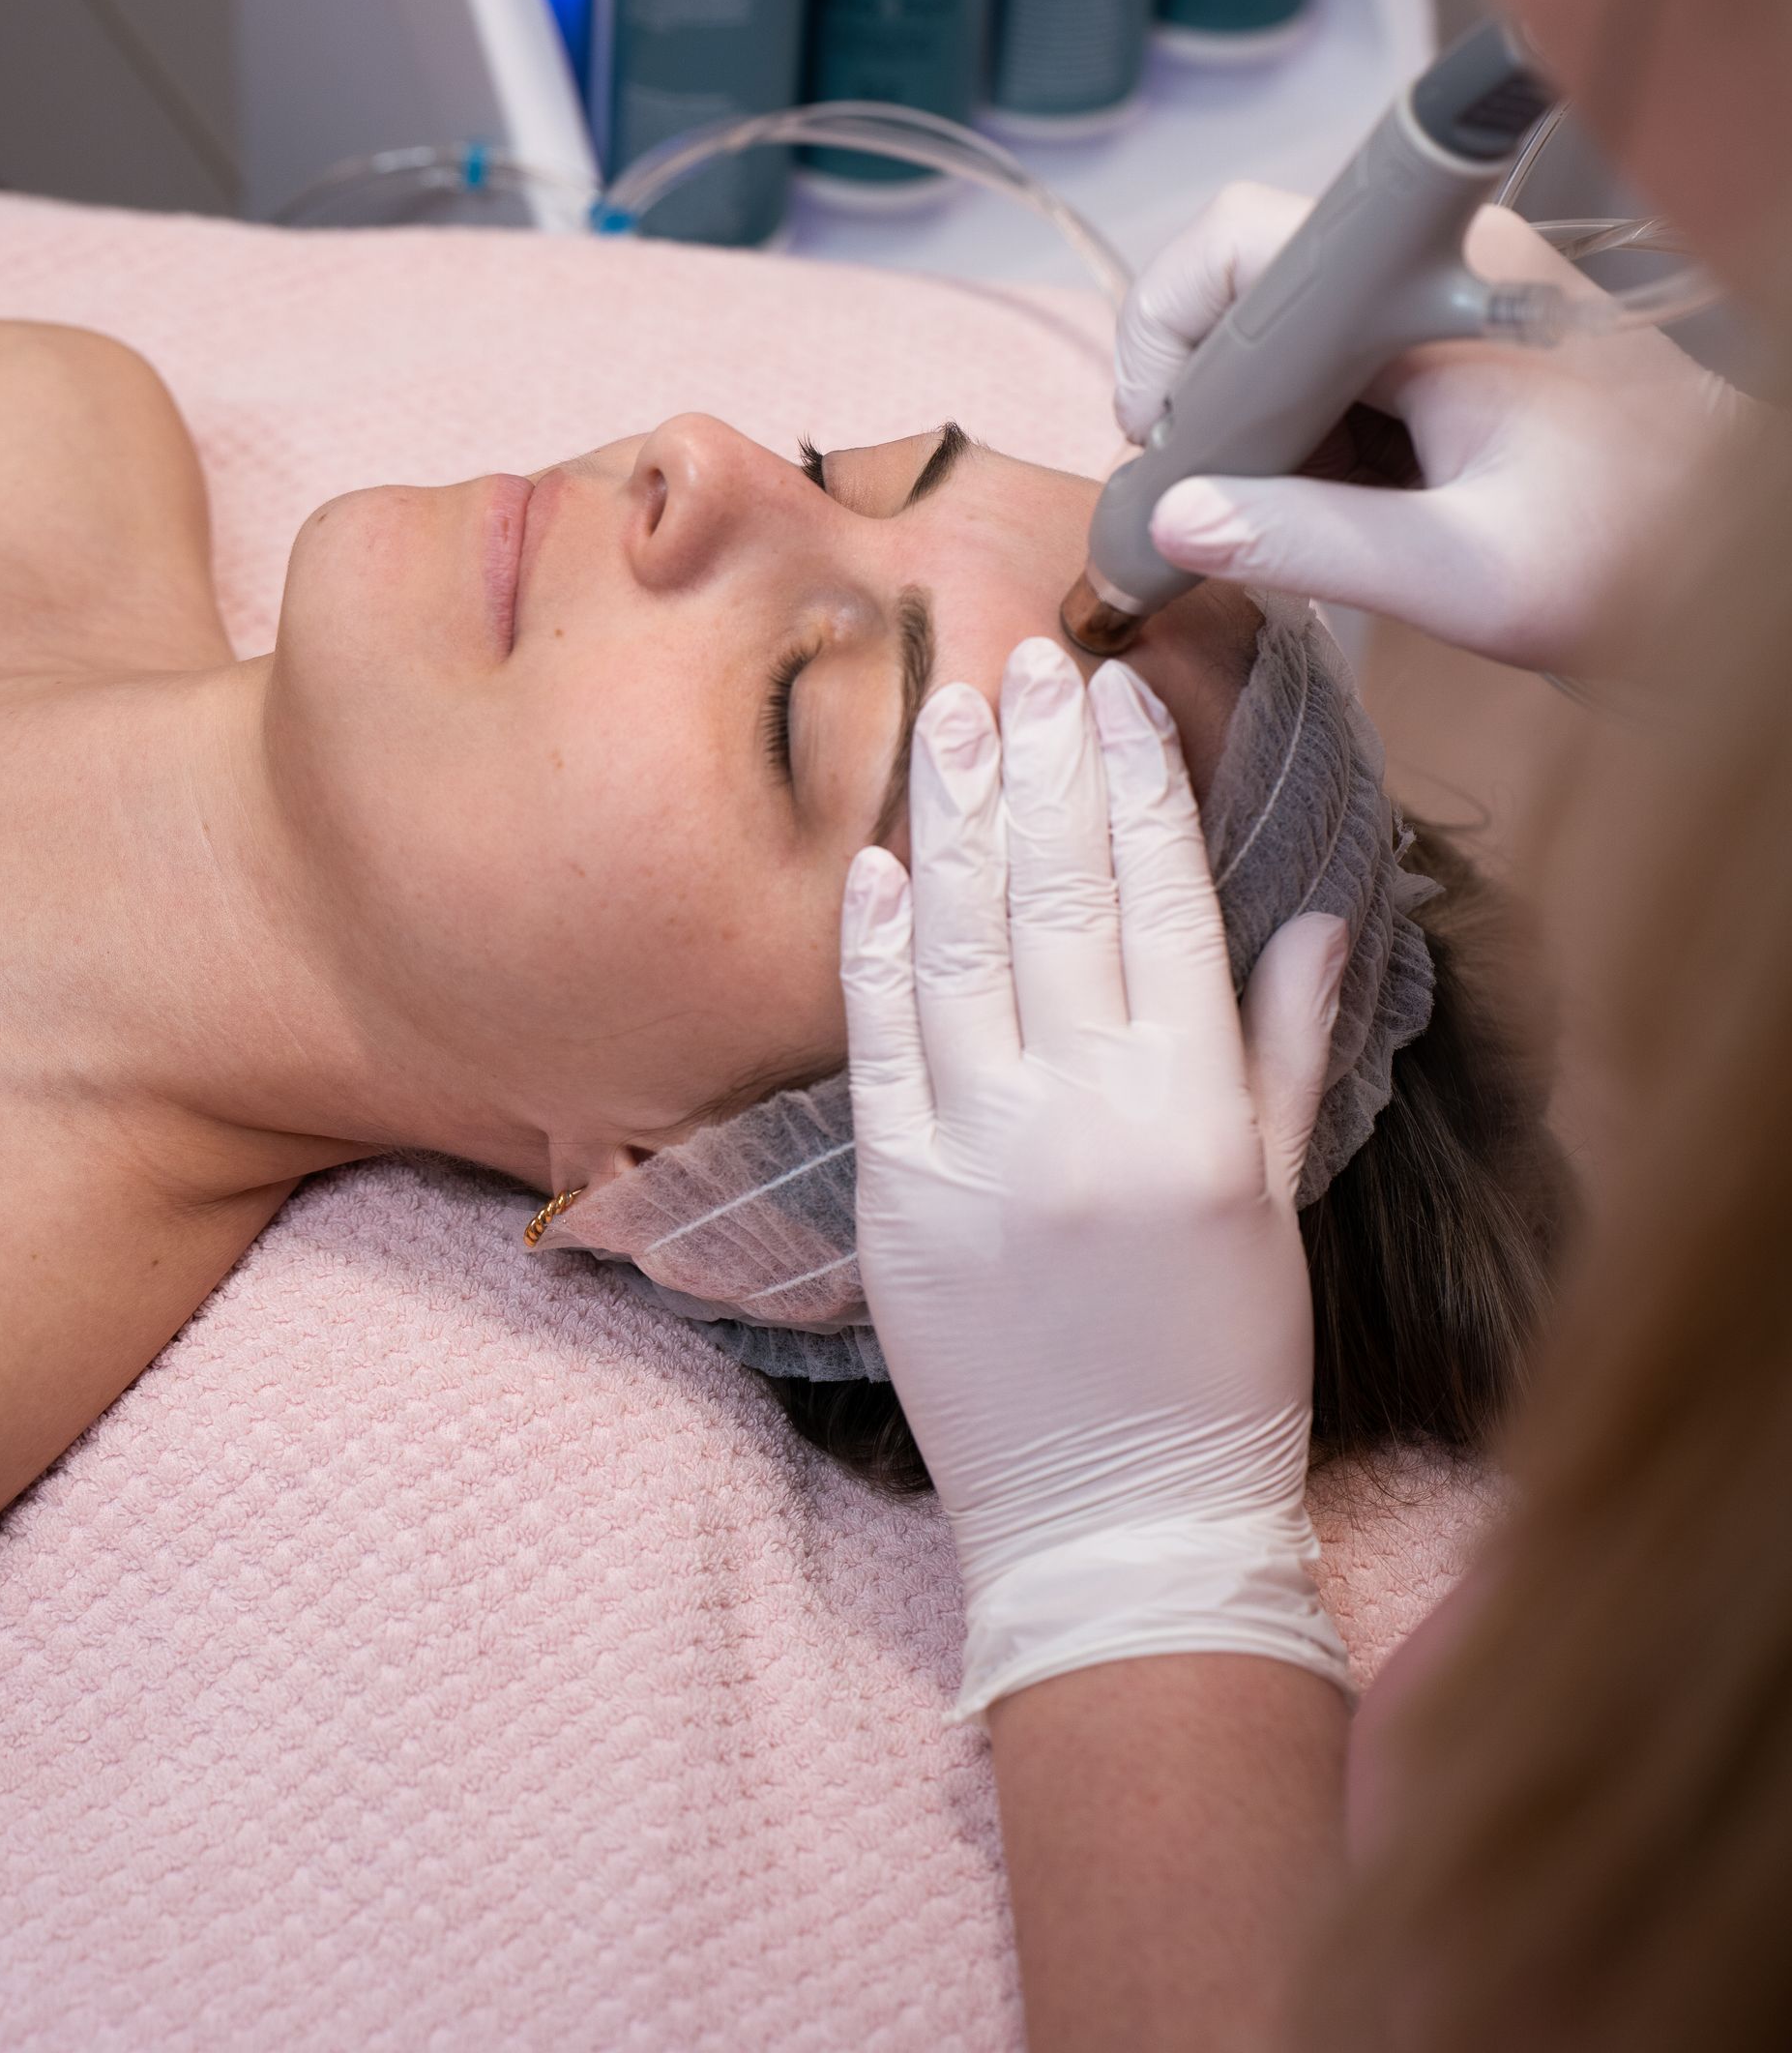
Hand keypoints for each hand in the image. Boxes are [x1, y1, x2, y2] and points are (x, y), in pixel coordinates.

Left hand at [841, 638, 1352, 1717]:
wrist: (1116, 1530)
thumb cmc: (1221, 1366)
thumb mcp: (1276, 1201)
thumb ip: (1289, 1048)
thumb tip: (1315, 913)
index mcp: (1196, 1107)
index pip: (1165, 898)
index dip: (1136, 783)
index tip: (1115, 692)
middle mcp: (1089, 1111)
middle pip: (1057, 895)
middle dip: (1040, 766)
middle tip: (1024, 662)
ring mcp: (981, 1151)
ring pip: (960, 945)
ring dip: (954, 820)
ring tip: (951, 719)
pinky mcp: (896, 1198)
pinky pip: (878, 1043)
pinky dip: (876, 944)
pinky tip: (880, 858)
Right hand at [1114, 182, 1737, 674]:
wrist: (1748, 574)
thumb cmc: (1642, 565)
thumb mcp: (1464, 576)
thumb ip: (1311, 544)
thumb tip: (1180, 522)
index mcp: (1436, 288)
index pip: (1244, 242)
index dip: (1171, 329)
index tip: (1166, 434)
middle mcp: (1445, 267)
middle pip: (1260, 285)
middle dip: (1218, 393)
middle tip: (1210, 493)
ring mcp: (1458, 299)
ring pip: (1299, 333)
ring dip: (1270, 423)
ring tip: (1286, 517)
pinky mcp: (1469, 342)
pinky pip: (1352, 365)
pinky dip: (1323, 436)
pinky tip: (1349, 510)